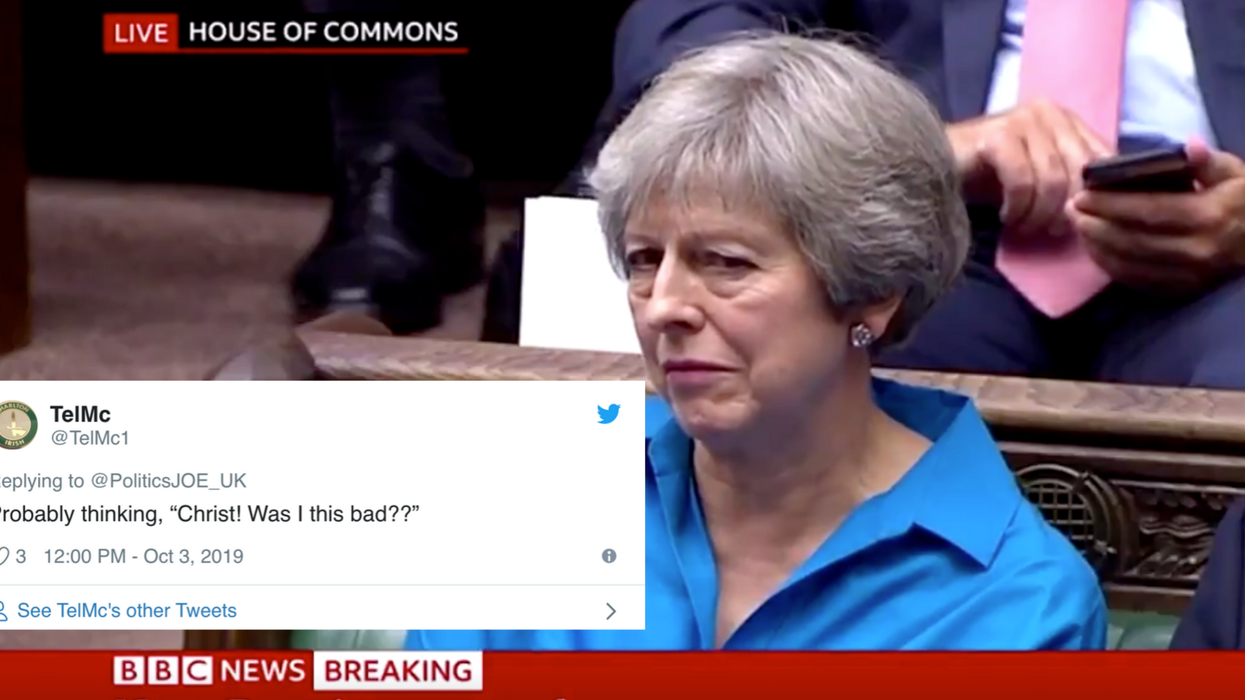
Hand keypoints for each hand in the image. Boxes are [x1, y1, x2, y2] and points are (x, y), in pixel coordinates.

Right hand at [946, 100, 1111, 237]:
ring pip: (1052, 180)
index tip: (1075, 223)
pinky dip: (1017, 206)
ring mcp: (1022, 120)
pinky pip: (1023, 181)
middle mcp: (1048, 111)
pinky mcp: (997, 136)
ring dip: (1038, 214)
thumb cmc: (987, 176)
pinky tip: (1006, 215)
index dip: (1095, 197)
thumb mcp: (1038, 175)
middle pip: (1079, 173)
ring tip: (1021, 225)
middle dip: (1065, 211)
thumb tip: (1103, 203)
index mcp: (1065, 118)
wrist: (931, 166)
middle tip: (1046, 230)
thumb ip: (1069, 178)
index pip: (1104, 159)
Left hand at [1068, 141, 1244, 294]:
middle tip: (1070, 210)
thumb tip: (1189, 145)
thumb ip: (1207, 161)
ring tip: (1078, 226)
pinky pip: (1136, 281)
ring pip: (1128, 264)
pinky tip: (1095, 249)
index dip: (1110, 205)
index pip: (1148, 210)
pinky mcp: (1181, 291)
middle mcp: (1196, 250)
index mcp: (1208, 216)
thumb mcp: (1234, 173)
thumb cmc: (1244, 200)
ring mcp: (1188, 276)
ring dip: (1096, 246)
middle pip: (1130, 240)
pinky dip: (1110, 266)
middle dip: (1094, 225)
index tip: (1082, 195)